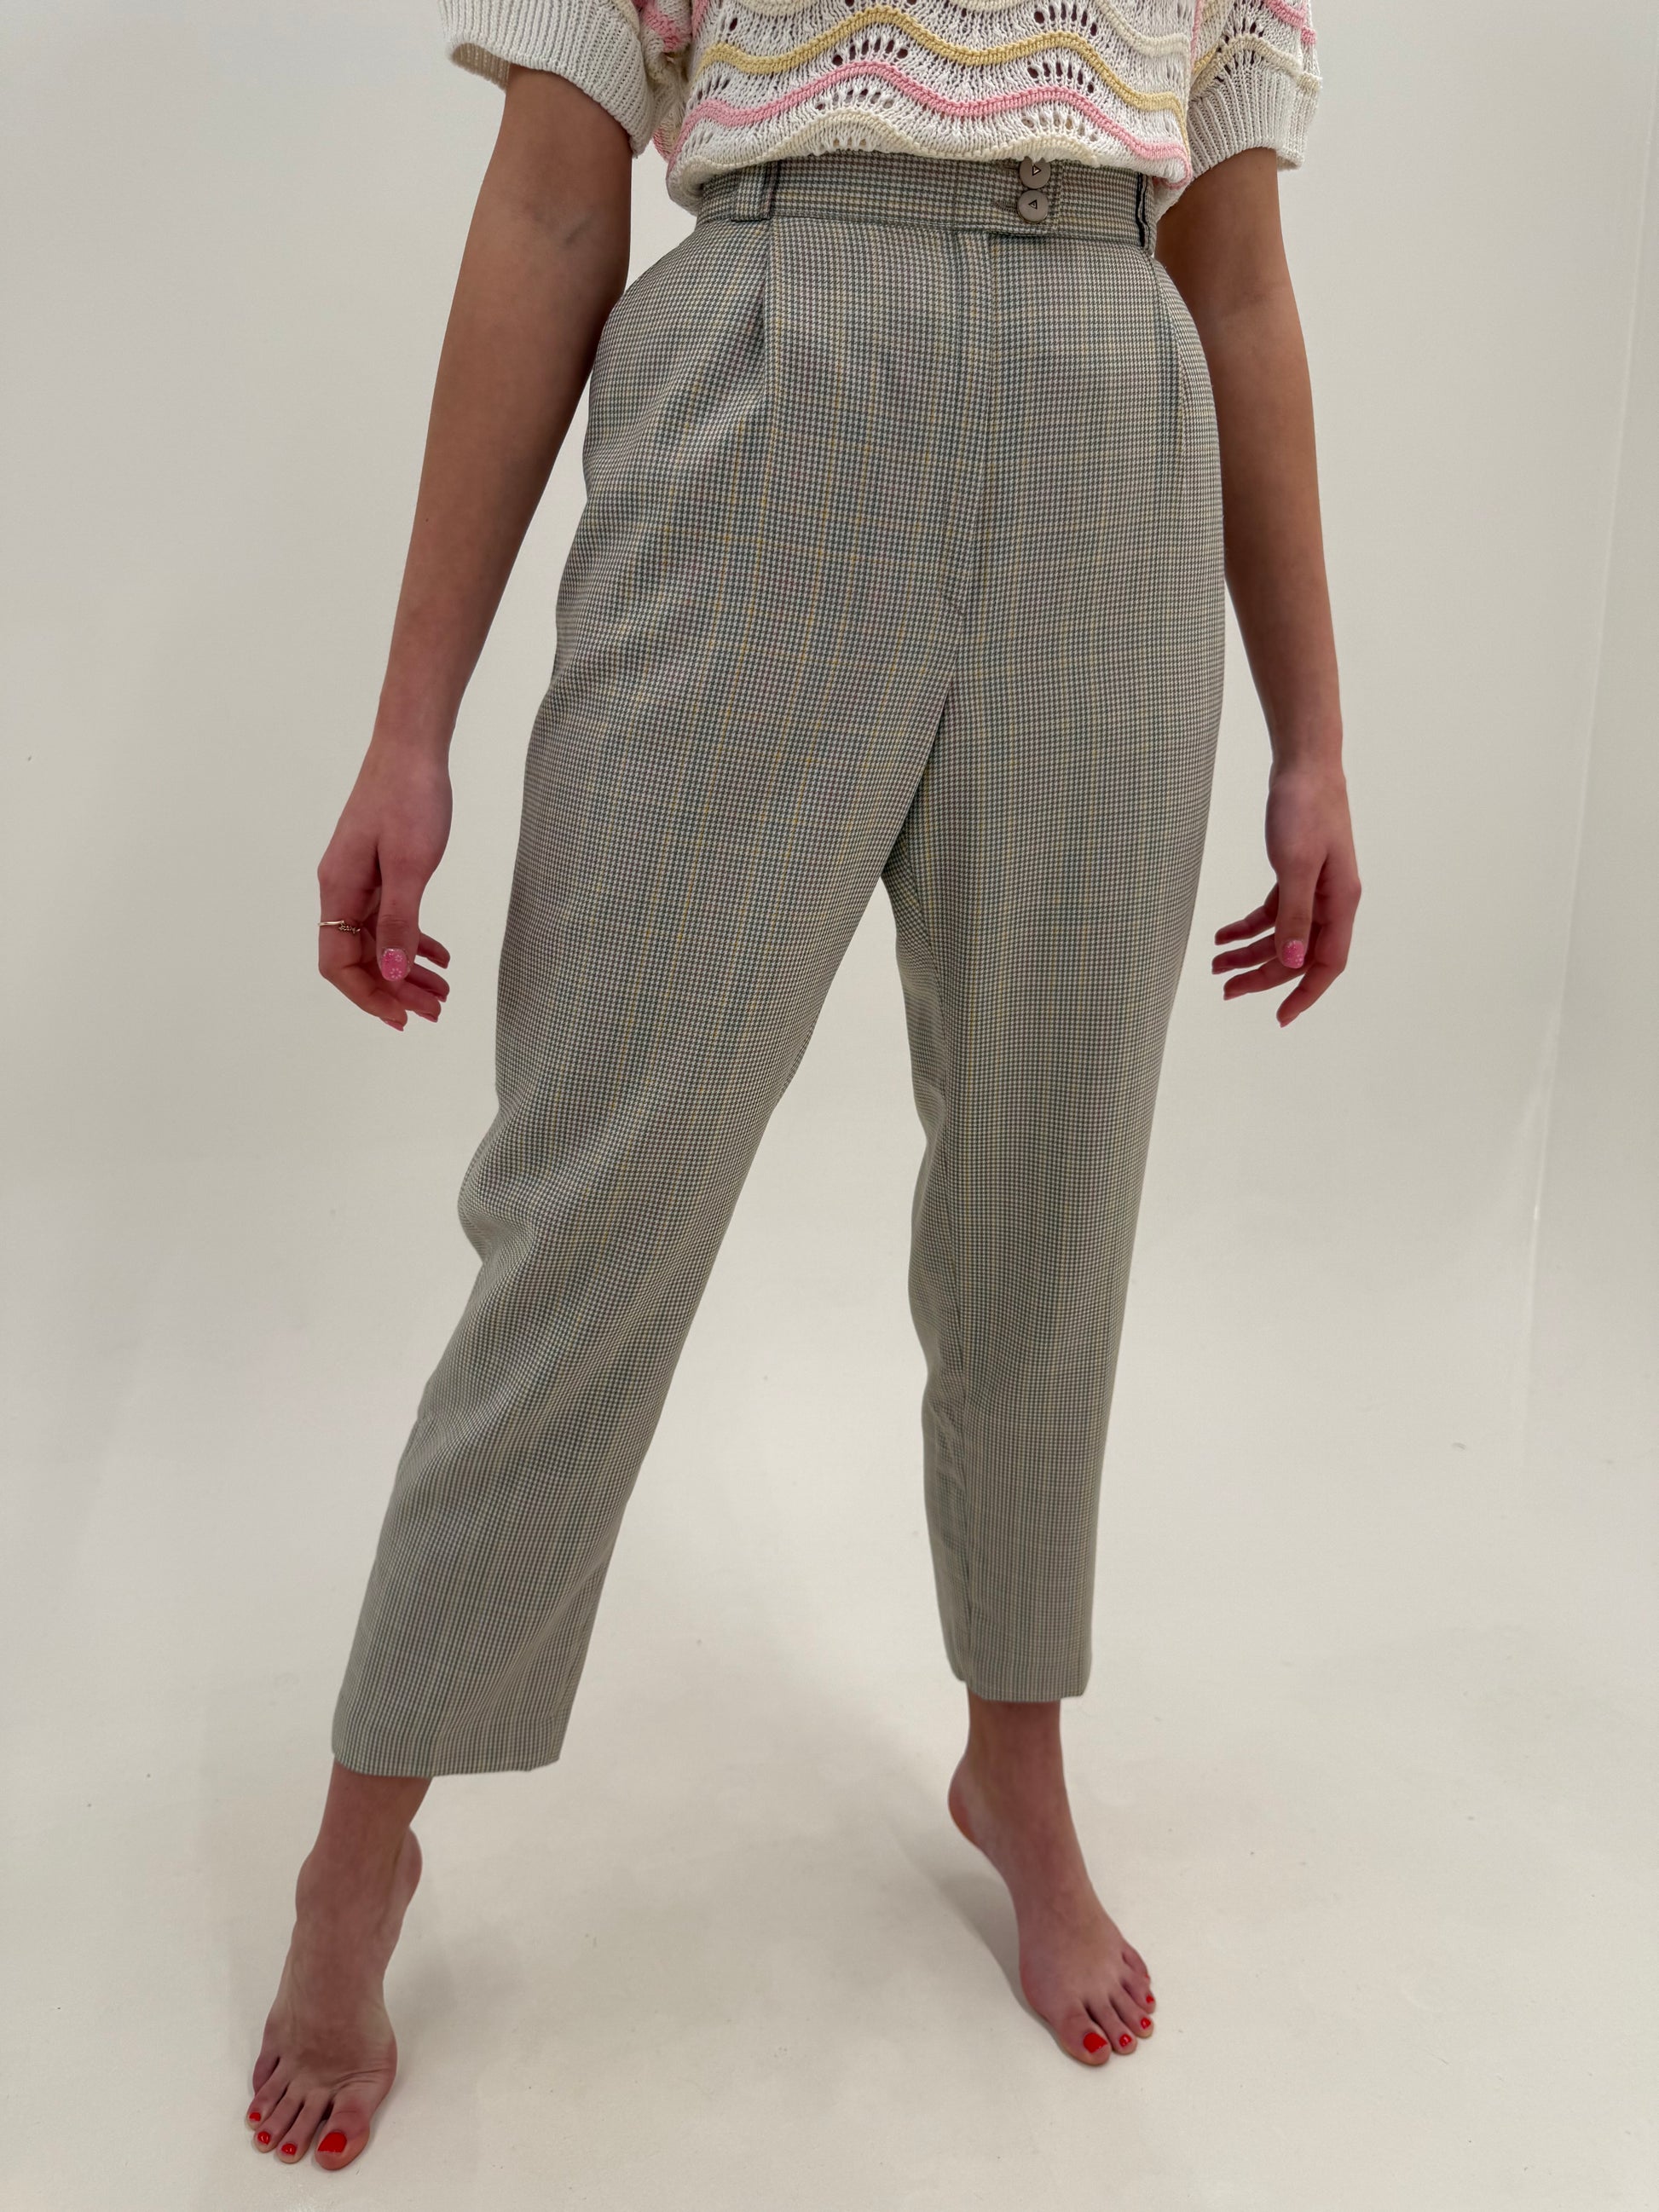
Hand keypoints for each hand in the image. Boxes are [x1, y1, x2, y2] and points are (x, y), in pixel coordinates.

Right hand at [317, 737, 454, 1029]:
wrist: (413, 747)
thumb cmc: (410, 799)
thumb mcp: (410, 867)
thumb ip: (400, 922)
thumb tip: (393, 974)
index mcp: (339, 890)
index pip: (338, 963)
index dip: (369, 995)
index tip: (403, 1017)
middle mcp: (342, 889)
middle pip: (359, 958)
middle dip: (395, 990)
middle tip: (435, 1012)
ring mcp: (361, 879)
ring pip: (378, 941)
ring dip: (408, 971)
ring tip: (443, 993)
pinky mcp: (381, 869)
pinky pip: (391, 918)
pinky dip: (414, 941)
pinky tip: (441, 956)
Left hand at [1212, 760, 1359, 1025]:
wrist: (1303, 765)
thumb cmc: (1304, 808)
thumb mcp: (1294, 865)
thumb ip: (1294, 916)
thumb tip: (1293, 962)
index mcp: (1340, 903)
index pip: (1326, 963)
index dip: (1305, 993)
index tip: (1280, 1016)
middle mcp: (1331, 901)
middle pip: (1298, 954)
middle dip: (1262, 975)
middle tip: (1225, 990)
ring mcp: (1314, 889)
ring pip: (1282, 935)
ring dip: (1249, 952)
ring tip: (1215, 965)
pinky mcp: (1295, 875)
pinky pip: (1273, 913)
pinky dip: (1247, 926)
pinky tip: (1221, 934)